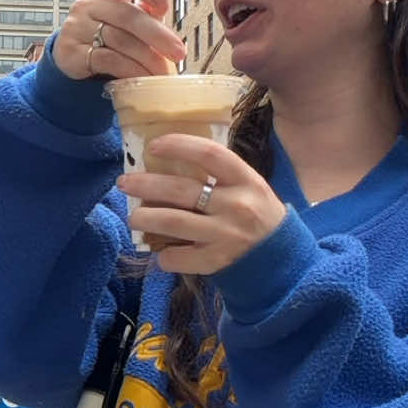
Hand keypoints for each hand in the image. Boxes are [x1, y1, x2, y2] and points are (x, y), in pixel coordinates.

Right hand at [54, 0, 186, 82]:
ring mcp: (76, 27)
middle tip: (179, 53)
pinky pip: (107, 59)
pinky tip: (142, 79)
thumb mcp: (128, 26)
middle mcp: (88, 5)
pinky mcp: (70, 52)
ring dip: (147, 59)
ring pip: (120, 40)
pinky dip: (130, 70)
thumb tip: (169, 31)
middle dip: (158, 35)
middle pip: (127, 15)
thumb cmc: (108, 42)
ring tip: (163, 73)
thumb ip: (147, 20)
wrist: (72, 65)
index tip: (164, 6)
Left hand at [116, 136, 287, 273]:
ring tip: (132, 217)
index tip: (154, 146)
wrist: (283, 259)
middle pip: (182, 190)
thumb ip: (217, 176)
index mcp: (245, 180)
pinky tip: (160, 252)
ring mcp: (226, 235)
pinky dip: (164, 256)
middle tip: (124, 183)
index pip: (210, 154)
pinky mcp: (218, 262)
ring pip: (174, 222)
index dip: (179, 146)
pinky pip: (180, 258)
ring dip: (146, 218)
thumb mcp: (248, 187)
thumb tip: (167, 164)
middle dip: (146, 185)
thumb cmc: (257, 215)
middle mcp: (236, 205)